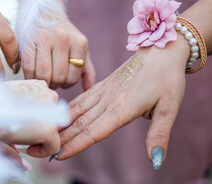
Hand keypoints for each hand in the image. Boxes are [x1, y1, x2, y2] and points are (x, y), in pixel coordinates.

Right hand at [1, 79, 61, 156]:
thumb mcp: (8, 101)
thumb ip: (22, 110)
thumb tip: (27, 130)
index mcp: (40, 85)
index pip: (47, 105)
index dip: (36, 118)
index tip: (23, 125)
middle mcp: (49, 94)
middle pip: (52, 117)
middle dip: (39, 127)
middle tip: (22, 133)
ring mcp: (52, 113)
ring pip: (54, 131)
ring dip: (40, 138)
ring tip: (23, 139)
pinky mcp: (50, 130)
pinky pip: (54, 147)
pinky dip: (42, 152)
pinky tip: (27, 149)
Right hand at [22, 18, 95, 90]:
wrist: (43, 10)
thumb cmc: (63, 33)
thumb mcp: (78, 46)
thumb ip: (86, 68)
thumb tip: (89, 88)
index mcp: (79, 42)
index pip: (73, 77)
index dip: (66, 84)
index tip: (62, 81)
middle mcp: (63, 39)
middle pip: (58, 77)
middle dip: (54, 84)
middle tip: (51, 81)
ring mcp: (44, 39)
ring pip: (43, 74)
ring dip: (42, 82)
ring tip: (43, 78)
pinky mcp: (28, 41)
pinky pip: (28, 67)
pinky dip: (29, 76)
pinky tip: (32, 74)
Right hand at [57, 35, 188, 167]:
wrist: (160, 49)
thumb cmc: (167, 79)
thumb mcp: (170, 108)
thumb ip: (159, 135)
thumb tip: (156, 161)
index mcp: (122, 107)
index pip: (94, 131)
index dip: (76, 145)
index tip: (58, 155)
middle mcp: (108, 99)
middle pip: (79, 123)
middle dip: (60, 138)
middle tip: (41, 150)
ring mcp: (103, 90)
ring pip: (76, 110)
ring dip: (60, 124)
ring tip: (45, 135)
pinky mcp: (103, 84)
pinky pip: (81, 98)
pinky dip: (68, 109)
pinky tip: (60, 115)